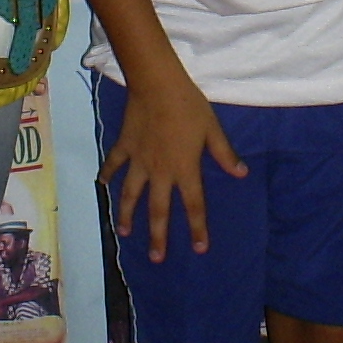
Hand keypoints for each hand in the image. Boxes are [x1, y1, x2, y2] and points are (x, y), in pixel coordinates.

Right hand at [100, 72, 245, 259]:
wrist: (157, 85)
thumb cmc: (189, 106)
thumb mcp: (212, 130)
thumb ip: (225, 154)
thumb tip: (241, 174)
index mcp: (184, 169)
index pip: (193, 205)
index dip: (197, 228)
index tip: (198, 249)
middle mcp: (159, 172)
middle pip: (158, 210)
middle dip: (158, 236)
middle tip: (156, 258)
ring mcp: (138, 161)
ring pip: (131, 194)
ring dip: (127, 215)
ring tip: (124, 233)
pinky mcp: (124, 146)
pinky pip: (114, 164)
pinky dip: (107, 174)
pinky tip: (101, 184)